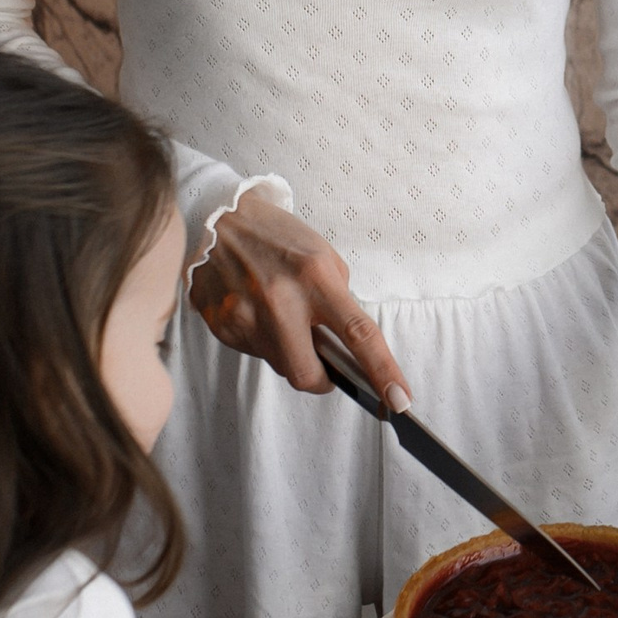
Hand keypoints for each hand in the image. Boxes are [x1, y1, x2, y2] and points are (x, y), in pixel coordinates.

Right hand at [188, 192, 411, 402]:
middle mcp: (280, 300)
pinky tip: (257, 311)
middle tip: (327, 370)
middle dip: (323, 380)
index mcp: (315, 277)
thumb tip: (346, 347)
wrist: (218, 217)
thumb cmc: (278, 236)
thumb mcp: (323, 257)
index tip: (399, 400)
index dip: (382, 372)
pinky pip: (254, 352)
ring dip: (290, 353)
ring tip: (281, 318)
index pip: (358, 335)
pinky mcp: (222, 325)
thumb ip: (337, 302)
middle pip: (309, 374)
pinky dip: (264, 341)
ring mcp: (246, 316)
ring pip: (280, 365)